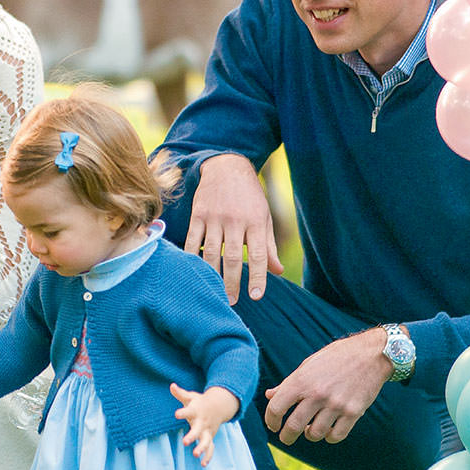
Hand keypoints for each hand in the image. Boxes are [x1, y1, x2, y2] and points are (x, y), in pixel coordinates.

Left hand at [171, 382, 238, 465]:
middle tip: (185, 442)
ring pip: (206, 441)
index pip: (188, 411)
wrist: (218, 406)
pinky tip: (203, 464)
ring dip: (202, 448)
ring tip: (195, 455)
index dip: (182, 413)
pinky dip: (208, 456)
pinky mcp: (210, 437)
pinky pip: (211, 448)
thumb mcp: (190, 397)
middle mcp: (202, 422)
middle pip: (197, 430)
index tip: (176, 414)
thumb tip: (171, 385)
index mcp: (196, 411)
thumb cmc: (199, 402)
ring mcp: (207, 431)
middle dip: (192, 436)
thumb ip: (180, 393)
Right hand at [185, 154, 282, 303]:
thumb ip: (268, 246)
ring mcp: (214, 217)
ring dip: (211, 274)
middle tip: (231, 302)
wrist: (226, 167)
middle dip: (231, 282)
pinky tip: (193, 272)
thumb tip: (277, 271)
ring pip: (211, 251)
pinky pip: (193, 240)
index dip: (257, 277)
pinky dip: (192, 257)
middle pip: (232, 257)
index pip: (258, 254)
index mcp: (255, 221)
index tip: (256, 296)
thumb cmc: (249, 197)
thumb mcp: (264, 217)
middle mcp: (235, 220)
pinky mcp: (198, 214)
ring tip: (212, 292)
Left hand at [263, 329, 391, 444]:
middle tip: (286, 438)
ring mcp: (336, 404)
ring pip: (315, 433)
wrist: (371, 354)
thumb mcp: (308, 365)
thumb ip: (288, 383)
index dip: (271, 420)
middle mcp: (317, 394)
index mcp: (301, 380)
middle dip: (286, 436)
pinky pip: (336, 435)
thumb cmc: (336, 357)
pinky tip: (328, 430)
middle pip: (293, 426)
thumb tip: (269, 395)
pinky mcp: (354, 412)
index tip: (273, 425)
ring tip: (309, 430)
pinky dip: (329, 437)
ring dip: (309, 435)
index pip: (276, 407)